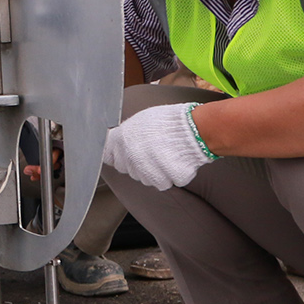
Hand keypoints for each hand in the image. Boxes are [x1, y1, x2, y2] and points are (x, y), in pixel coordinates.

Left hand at [101, 102, 217, 190]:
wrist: (195, 128)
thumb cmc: (169, 122)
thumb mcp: (140, 121)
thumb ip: (125, 135)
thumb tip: (114, 142)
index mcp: (122, 139)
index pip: (108, 156)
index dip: (117, 153)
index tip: (124, 151)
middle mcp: (131, 156)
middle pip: (128, 169)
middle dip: (137, 163)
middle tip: (152, 149)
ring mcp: (147, 170)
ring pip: (146, 178)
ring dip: (155, 171)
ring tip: (166, 153)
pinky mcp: (164, 179)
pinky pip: (164, 182)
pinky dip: (171, 175)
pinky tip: (176, 161)